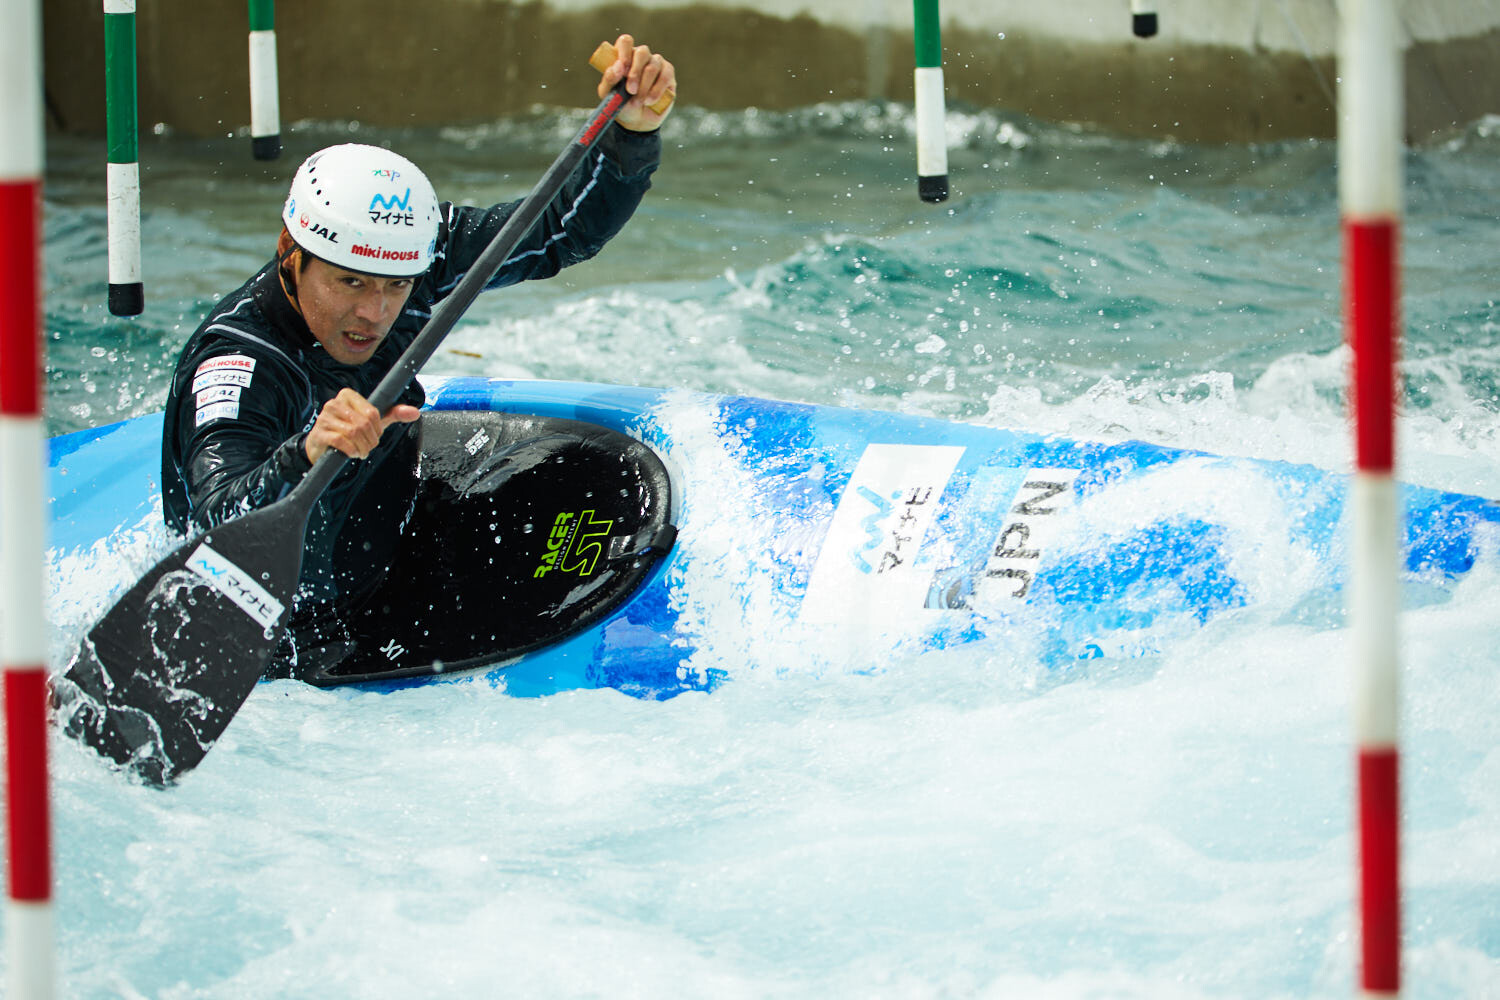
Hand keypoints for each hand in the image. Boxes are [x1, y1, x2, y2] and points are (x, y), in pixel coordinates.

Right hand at [304, 387, 420, 462]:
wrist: (324, 446)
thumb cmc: (350, 431)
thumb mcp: (373, 421)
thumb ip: (393, 414)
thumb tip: (416, 412)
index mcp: (348, 395)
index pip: (372, 412)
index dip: (378, 428)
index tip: (376, 435)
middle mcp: (334, 403)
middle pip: (364, 423)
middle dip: (371, 440)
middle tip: (369, 447)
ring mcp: (324, 417)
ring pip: (353, 432)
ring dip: (362, 447)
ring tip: (361, 452)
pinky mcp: (318, 433)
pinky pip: (340, 440)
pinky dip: (351, 450)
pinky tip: (352, 453)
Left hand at [596, 33, 675, 131]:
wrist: (636, 121)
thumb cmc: (621, 103)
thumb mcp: (609, 94)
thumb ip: (609, 79)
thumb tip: (617, 67)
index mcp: (624, 55)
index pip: (626, 42)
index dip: (624, 53)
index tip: (622, 70)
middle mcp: (641, 56)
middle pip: (642, 52)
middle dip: (635, 73)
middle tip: (630, 90)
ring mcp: (656, 63)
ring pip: (653, 66)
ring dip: (644, 86)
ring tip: (638, 102)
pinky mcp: (668, 74)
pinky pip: (665, 76)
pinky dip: (656, 91)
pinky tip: (649, 101)